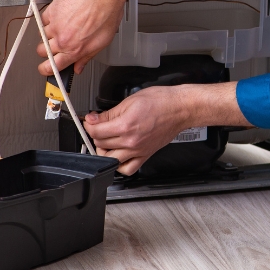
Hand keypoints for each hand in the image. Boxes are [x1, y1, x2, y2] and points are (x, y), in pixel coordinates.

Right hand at [35, 0, 127, 75]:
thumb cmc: (107, 13)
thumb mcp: (103, 41)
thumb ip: (87, 56)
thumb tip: (79, 67)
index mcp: (74, 50)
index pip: (52, 67)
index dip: (46, 69)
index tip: (46, 68)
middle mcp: (62, 39)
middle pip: (42, 52)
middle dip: (47, 50)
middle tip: (57, 44)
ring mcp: (55, 25)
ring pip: (42, 35)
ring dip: (50, 33)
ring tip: (64, 26)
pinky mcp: (51, 10)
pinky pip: (44, 20)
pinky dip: (50, 19)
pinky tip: (62, 15)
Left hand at [85, 82, 248, 174]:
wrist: (180, 108)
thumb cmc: (161, 101)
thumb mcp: (130, 100)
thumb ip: (109, 113)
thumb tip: (94, 118)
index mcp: (125, 125)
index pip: (95, 131)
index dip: (89, 123)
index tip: (90, 119)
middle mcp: (131, 141)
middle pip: (100, 144)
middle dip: (95, 133)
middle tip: (98, 125)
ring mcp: (138, 151)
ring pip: (110, 159)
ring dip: (104, 150)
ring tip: (106, 140)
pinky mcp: (145, 155)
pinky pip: (127, 169)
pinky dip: (119, 165)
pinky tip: (118, 154)